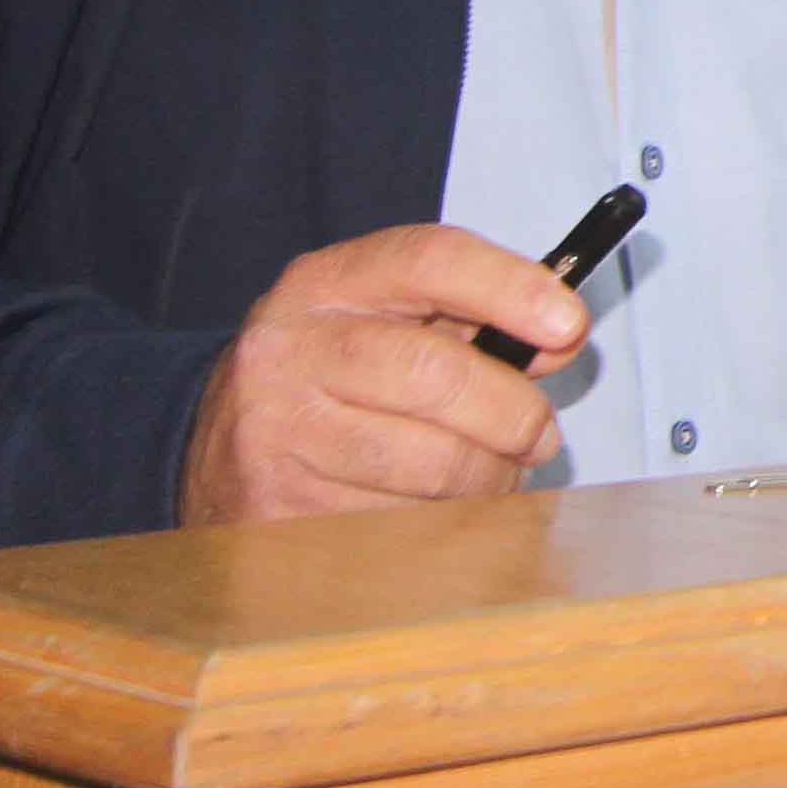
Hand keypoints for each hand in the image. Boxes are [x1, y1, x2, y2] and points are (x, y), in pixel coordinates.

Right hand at [178, 224, 587, 526]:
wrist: (217, 449)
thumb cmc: (332, 378)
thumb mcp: (392, 321)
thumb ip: (479, 315)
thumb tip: (559, 336)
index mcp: (325, 284)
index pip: (428, 260)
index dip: (510, 288)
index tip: (569, 324)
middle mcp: (288, 350)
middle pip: (436, 375)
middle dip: (512, 413)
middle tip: (537, 434)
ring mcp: (274, 433)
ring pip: (428, 466)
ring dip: (486, 479)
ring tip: (486, 472)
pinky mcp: (277, 511)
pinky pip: (401, 527)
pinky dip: (440, 524)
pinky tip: (430, 507)